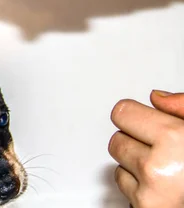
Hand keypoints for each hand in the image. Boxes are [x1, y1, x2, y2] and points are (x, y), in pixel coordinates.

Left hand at [109, 90, 183, 207]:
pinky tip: (161, 184)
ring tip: (165, 168)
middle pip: (118, 136)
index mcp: (178, 139)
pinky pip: (122, 182)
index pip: (122, 112)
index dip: (137, 116)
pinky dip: (136, 182)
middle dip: (136, 140)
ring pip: (118, 159)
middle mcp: (160, 165)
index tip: (150, 123)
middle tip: (164, 150)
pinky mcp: (143, 206)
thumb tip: (157, 98)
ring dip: (135, 161)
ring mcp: (150, 188)